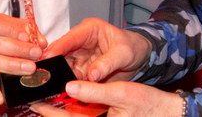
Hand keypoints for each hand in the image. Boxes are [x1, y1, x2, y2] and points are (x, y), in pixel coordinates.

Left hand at [33, 81, 183, 116]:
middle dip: (51, 111)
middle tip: (34, 99)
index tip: (34, 102)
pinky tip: (67, 98)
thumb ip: (95, 91)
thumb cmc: (149, 105)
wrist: (167, 113)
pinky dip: (74, 109)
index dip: (49, 112)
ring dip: (61, 110)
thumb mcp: (121, 92)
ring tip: (45, 97)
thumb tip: (69, 86)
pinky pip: (84, 116)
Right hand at [42, 18, 149, 82]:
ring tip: (51, 85)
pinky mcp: (82, 71)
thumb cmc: (133, 47)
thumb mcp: (124, 53)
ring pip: (64, 67)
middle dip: (53, 63)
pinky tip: (62, 90)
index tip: (47, 57)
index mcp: (90, 30)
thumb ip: (108, 62)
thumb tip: (92, 75)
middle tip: (44, 74)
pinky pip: (72, 78)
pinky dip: (68, 84)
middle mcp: (81, 43)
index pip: (70, 38)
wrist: (140, 58)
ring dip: (59, 76)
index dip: (58, 47)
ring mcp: (81, 57)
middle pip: (62, 53)